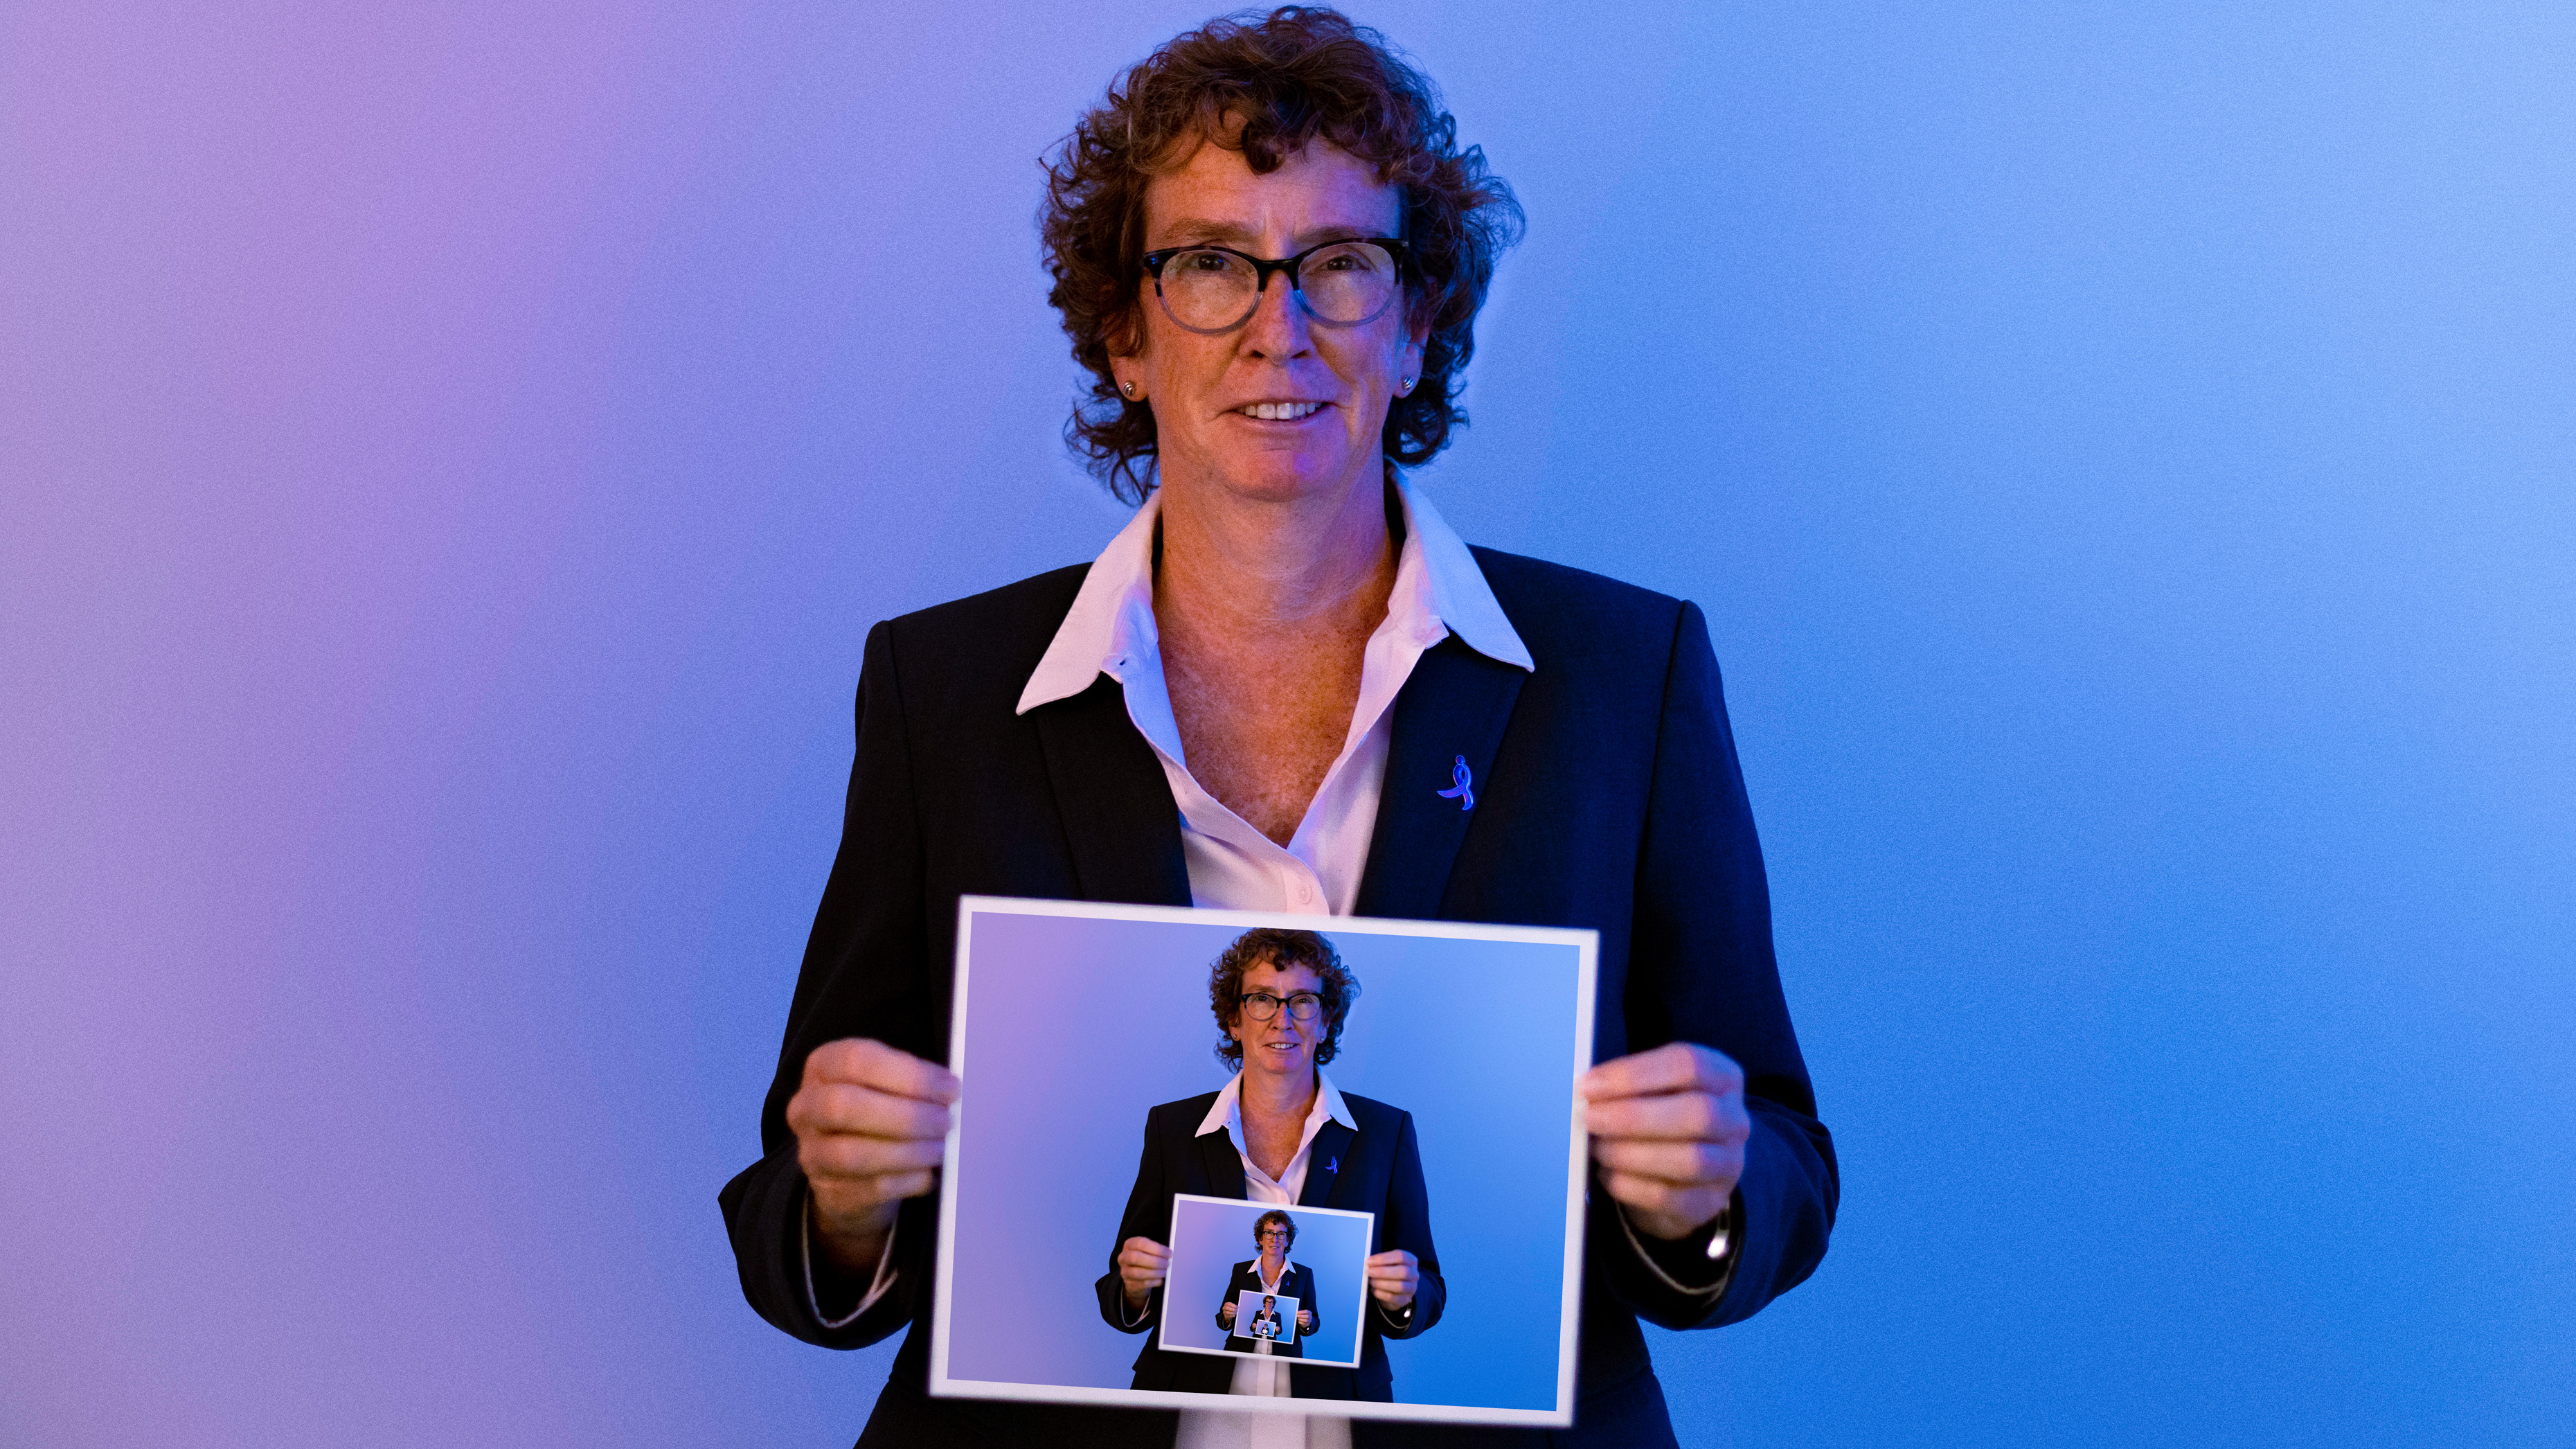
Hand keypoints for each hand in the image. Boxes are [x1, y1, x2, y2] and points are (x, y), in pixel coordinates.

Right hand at [787, 1039, 959, 1270]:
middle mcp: (806, 1107)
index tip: (949, 1088)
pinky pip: (869, 1188)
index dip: (909, 1075)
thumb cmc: (875, 1112)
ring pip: (853, 1154)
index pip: (858, 1061)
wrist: (847, 1169)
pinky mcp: (828, 1191)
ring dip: (907, 1152)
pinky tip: (928, 1175)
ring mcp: (812, 1152)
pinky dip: (906, 1181)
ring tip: (940, 1149)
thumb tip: (950, 1091)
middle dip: (905, 1115)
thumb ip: (911, 1081)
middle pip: (845, 1106)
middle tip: (945, 1121)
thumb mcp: (885, 1084)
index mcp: (823, 1066)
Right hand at [1118, 1236, 1170, 1311]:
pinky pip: (1142, 1284)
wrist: (1136, 1278)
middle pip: (1135, 1257)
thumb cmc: (1145, 1260)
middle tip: (1166, 1263)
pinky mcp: (1129, 1284)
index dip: (1156, 1248)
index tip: (1168, 1253)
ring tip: (1164, 1272)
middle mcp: (1123, 1257)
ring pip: (1138, 1272)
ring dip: (1154, 1272)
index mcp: (1129, 1245)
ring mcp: (1125, 1272)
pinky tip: (1160, 1280)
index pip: (1140, 1243)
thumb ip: (1156, 1250)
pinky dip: (1154, 1282)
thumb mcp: (1148, 1251)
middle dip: (1154, 1261)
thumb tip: (1168, 1253)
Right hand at [1216, 1295, 1235, 1325]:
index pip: (1229, 1304)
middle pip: (1227, 1308)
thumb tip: (1238, 1307)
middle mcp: (1224, 1307)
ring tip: (1236, 1313)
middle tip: (1237, 1310)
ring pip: (1227, 1312)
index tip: (1237, 1307)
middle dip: (1233, 1309)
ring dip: (1233, 1313)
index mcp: (1226, 1304)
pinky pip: (1228, 1316)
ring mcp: (1224, 1312)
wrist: (1228, 1314)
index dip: (1234, 1305)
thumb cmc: (1231, 1309)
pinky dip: (1232, 1315)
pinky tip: (1234, 1315)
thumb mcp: (1232, 1306)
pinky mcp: (1225, 1316)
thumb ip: (1234, 1306)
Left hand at [1296, 1308, 1315, 1332]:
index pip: (1306, 1311)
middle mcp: (1310, 1317)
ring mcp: (1309, 1321)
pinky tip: (1298, 1321)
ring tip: (1298, 1318)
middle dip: (1301, 1316)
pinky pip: (1304, 1324)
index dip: (1301, 1312)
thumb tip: (1297, 1313)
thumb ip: (1300, 1312)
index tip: (1297, 1312)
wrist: (1305, 1321)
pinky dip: (1301, 1322)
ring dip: (1301, 1319)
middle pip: (1307, 1316)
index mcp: (1309, 1313)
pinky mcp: (1307, 1324)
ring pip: (1306, 1320)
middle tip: (1297, 1315)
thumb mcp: (1303, 1313)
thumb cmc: (1303, 1315)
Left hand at [1365, 1248, 1418, 1311]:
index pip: (1400, 1256)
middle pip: (1402, 1271)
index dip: (1383, 1259)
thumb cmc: (1391, 1272)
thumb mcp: (1389, 1263)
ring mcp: (1412, 1288)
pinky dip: (1381, 1294)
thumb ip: (1381, 1262)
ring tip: (1371, 1281)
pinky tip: (1374, 1290)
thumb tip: (1368, 1263)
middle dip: (1383, 1272)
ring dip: (1382, 1283)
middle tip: (1369, 1272)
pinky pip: (1393, 1298)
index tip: (1369, 1261)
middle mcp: (1414, 1274)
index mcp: (1411, 1260)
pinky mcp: (1405, 1299)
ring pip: (1400, 1286)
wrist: (1397, 1290)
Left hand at [1580, 1041, 1749, 1240]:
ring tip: (1598, 1148)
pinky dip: (1631, 1186)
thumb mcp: (1653, 1090)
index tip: (1590, 1085)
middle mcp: (1734, 1119)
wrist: (1683, 1172)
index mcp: (1723, 1077)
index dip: (1633, 1074)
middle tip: (1591, 1118)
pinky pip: (1671, 1197)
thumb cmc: (1661, 1116)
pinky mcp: (1710, 1201)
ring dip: (1632, 1154)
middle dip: (1633, 1116)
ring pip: (1689, 1160)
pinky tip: (1607, 1175)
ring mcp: (1729, 1164)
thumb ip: (1626, 1085)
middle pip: (1696, 1113)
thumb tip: (1585, 1089)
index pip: (1687, 1065)